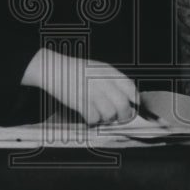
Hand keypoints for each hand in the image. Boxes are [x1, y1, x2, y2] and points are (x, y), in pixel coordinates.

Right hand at [21, 48, 136, 125]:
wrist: (54, 69)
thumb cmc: (76, 70)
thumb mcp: (98, 69)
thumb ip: (112, 80)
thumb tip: (128, 97)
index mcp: (108, 71)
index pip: (130, 88)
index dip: (135, 101)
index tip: (134, 108)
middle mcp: (102, 81)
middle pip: (123, 105)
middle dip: (124, 116)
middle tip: (119, 118)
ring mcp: (91, 92)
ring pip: (109, 114)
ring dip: (107, 119)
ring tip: (100, 116)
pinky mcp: (80, 102)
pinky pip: (93, 118)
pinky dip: (92, 121)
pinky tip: (89, 116)